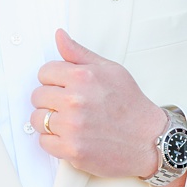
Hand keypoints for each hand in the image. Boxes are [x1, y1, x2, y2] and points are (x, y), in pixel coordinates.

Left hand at [30, 30, 166, 179]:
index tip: (66, 88)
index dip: (55, 80)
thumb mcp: (110, 70)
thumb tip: (60, 36)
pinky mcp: (71, 149)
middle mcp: (75, 101)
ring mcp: (72, 126)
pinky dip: (54, 141)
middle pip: (37, 96)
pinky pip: (43, 142)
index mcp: (83, 77)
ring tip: (71, 122)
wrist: (149, 140)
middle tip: (71, 106)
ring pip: (37, 119)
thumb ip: (80, 54)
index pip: (44, 72)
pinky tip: (72, 136)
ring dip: (50, 121)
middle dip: (51, 100)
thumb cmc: (131, 106)